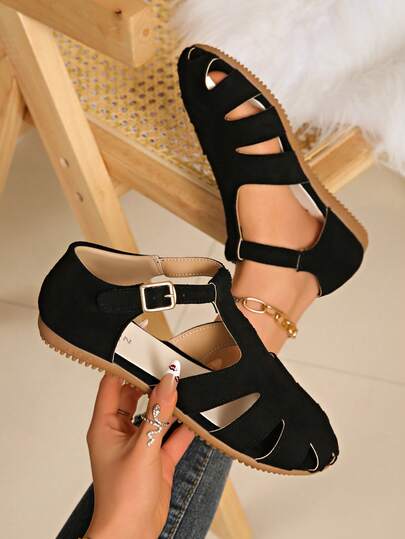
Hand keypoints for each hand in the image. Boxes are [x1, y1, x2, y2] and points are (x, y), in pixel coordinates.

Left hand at [85, 360, 193, 538]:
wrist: (133, 534)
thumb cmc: (122, 499)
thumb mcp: (143, 449)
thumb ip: (158, 414)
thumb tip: (167, 382)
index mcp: (105, 426)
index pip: (112, 384)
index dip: (126, 366)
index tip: (144, 351)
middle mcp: (121, 432)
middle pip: (136, 396)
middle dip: (152, 382)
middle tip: (171, 366)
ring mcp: (141, 445)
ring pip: (156, 414)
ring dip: (171, 403)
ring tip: (187, 385)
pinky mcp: (157, 458)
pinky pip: (172, 434)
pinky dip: (185, 426)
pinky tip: (198, 416)